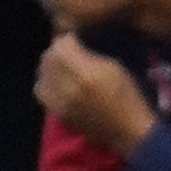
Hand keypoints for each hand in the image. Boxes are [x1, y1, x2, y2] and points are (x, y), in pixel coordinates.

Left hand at [34, 29, 159, 152]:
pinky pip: (41, 93)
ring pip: (41, 76)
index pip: (61, 47)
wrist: (128, 131)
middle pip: (48, 60)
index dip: (66, 40)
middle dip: (56, 52)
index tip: (74, 40)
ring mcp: (60, 103)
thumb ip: (91, 55)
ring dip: (48, 68)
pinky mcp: (57, 115)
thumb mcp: (116, 68)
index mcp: (87, 74)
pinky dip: (46, 84)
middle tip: (66, 52)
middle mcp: (69, 88)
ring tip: (60, 67)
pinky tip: (58, 83)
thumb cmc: (129, 96)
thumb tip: (73, 45)